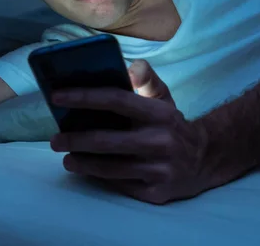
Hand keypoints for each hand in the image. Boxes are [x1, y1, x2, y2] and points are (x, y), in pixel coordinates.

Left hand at [49, 60, 215, 204]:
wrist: (204, 159)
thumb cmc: (171, 124)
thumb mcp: (163, 97)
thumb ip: (145, 78)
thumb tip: (129, 67)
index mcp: (159, 113)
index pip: (116, 100)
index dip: (84, 97)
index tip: (56, 96)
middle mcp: (160, 141)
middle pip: (107, 141)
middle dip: (75, 140)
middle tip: (55, 139)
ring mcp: (159, 169)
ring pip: (110, 168)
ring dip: (83, 163)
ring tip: (66, 158)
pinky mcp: (157, 193)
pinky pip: (120, 185)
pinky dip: (100, 178)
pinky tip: (87, 171)